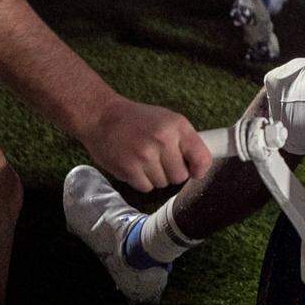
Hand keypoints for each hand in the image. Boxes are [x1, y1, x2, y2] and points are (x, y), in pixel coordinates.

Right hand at [78, 94, 213, 191]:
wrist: (102, 116)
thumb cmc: (138, 120)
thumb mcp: (167, 120)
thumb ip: (185, 141)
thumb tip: (200, 168)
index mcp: (177, 126)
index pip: (202, 158)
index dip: (199, 169)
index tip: (194, 171)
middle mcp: (163, 140)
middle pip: (181, 176)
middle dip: (172, 173)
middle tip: (160, 161)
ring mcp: (145, 155)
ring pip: (163, 184)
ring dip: (155, 177)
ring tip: (144, 160)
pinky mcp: (129, 168)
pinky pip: (146, 187)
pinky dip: (141, 181)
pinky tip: (134, 165)